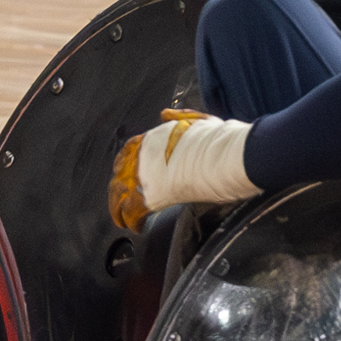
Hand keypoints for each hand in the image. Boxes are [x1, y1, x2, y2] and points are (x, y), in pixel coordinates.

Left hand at [110, 109, 255, 225]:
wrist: (221, 157)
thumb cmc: (216, 141)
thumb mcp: (197, 120)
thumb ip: (178, 117)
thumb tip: (165, 114)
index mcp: (152, 138)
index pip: (129, 151)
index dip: (125, 163)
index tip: (125, 172)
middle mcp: (143, 156)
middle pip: (120, 172)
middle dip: (120, 185)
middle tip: (119, 198)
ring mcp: (145, 176)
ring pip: (121, 193)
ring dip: (119, 205)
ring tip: (120, 217)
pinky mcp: (152, 195)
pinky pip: (133, 211)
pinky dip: (132, 220)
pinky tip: (134, 226)